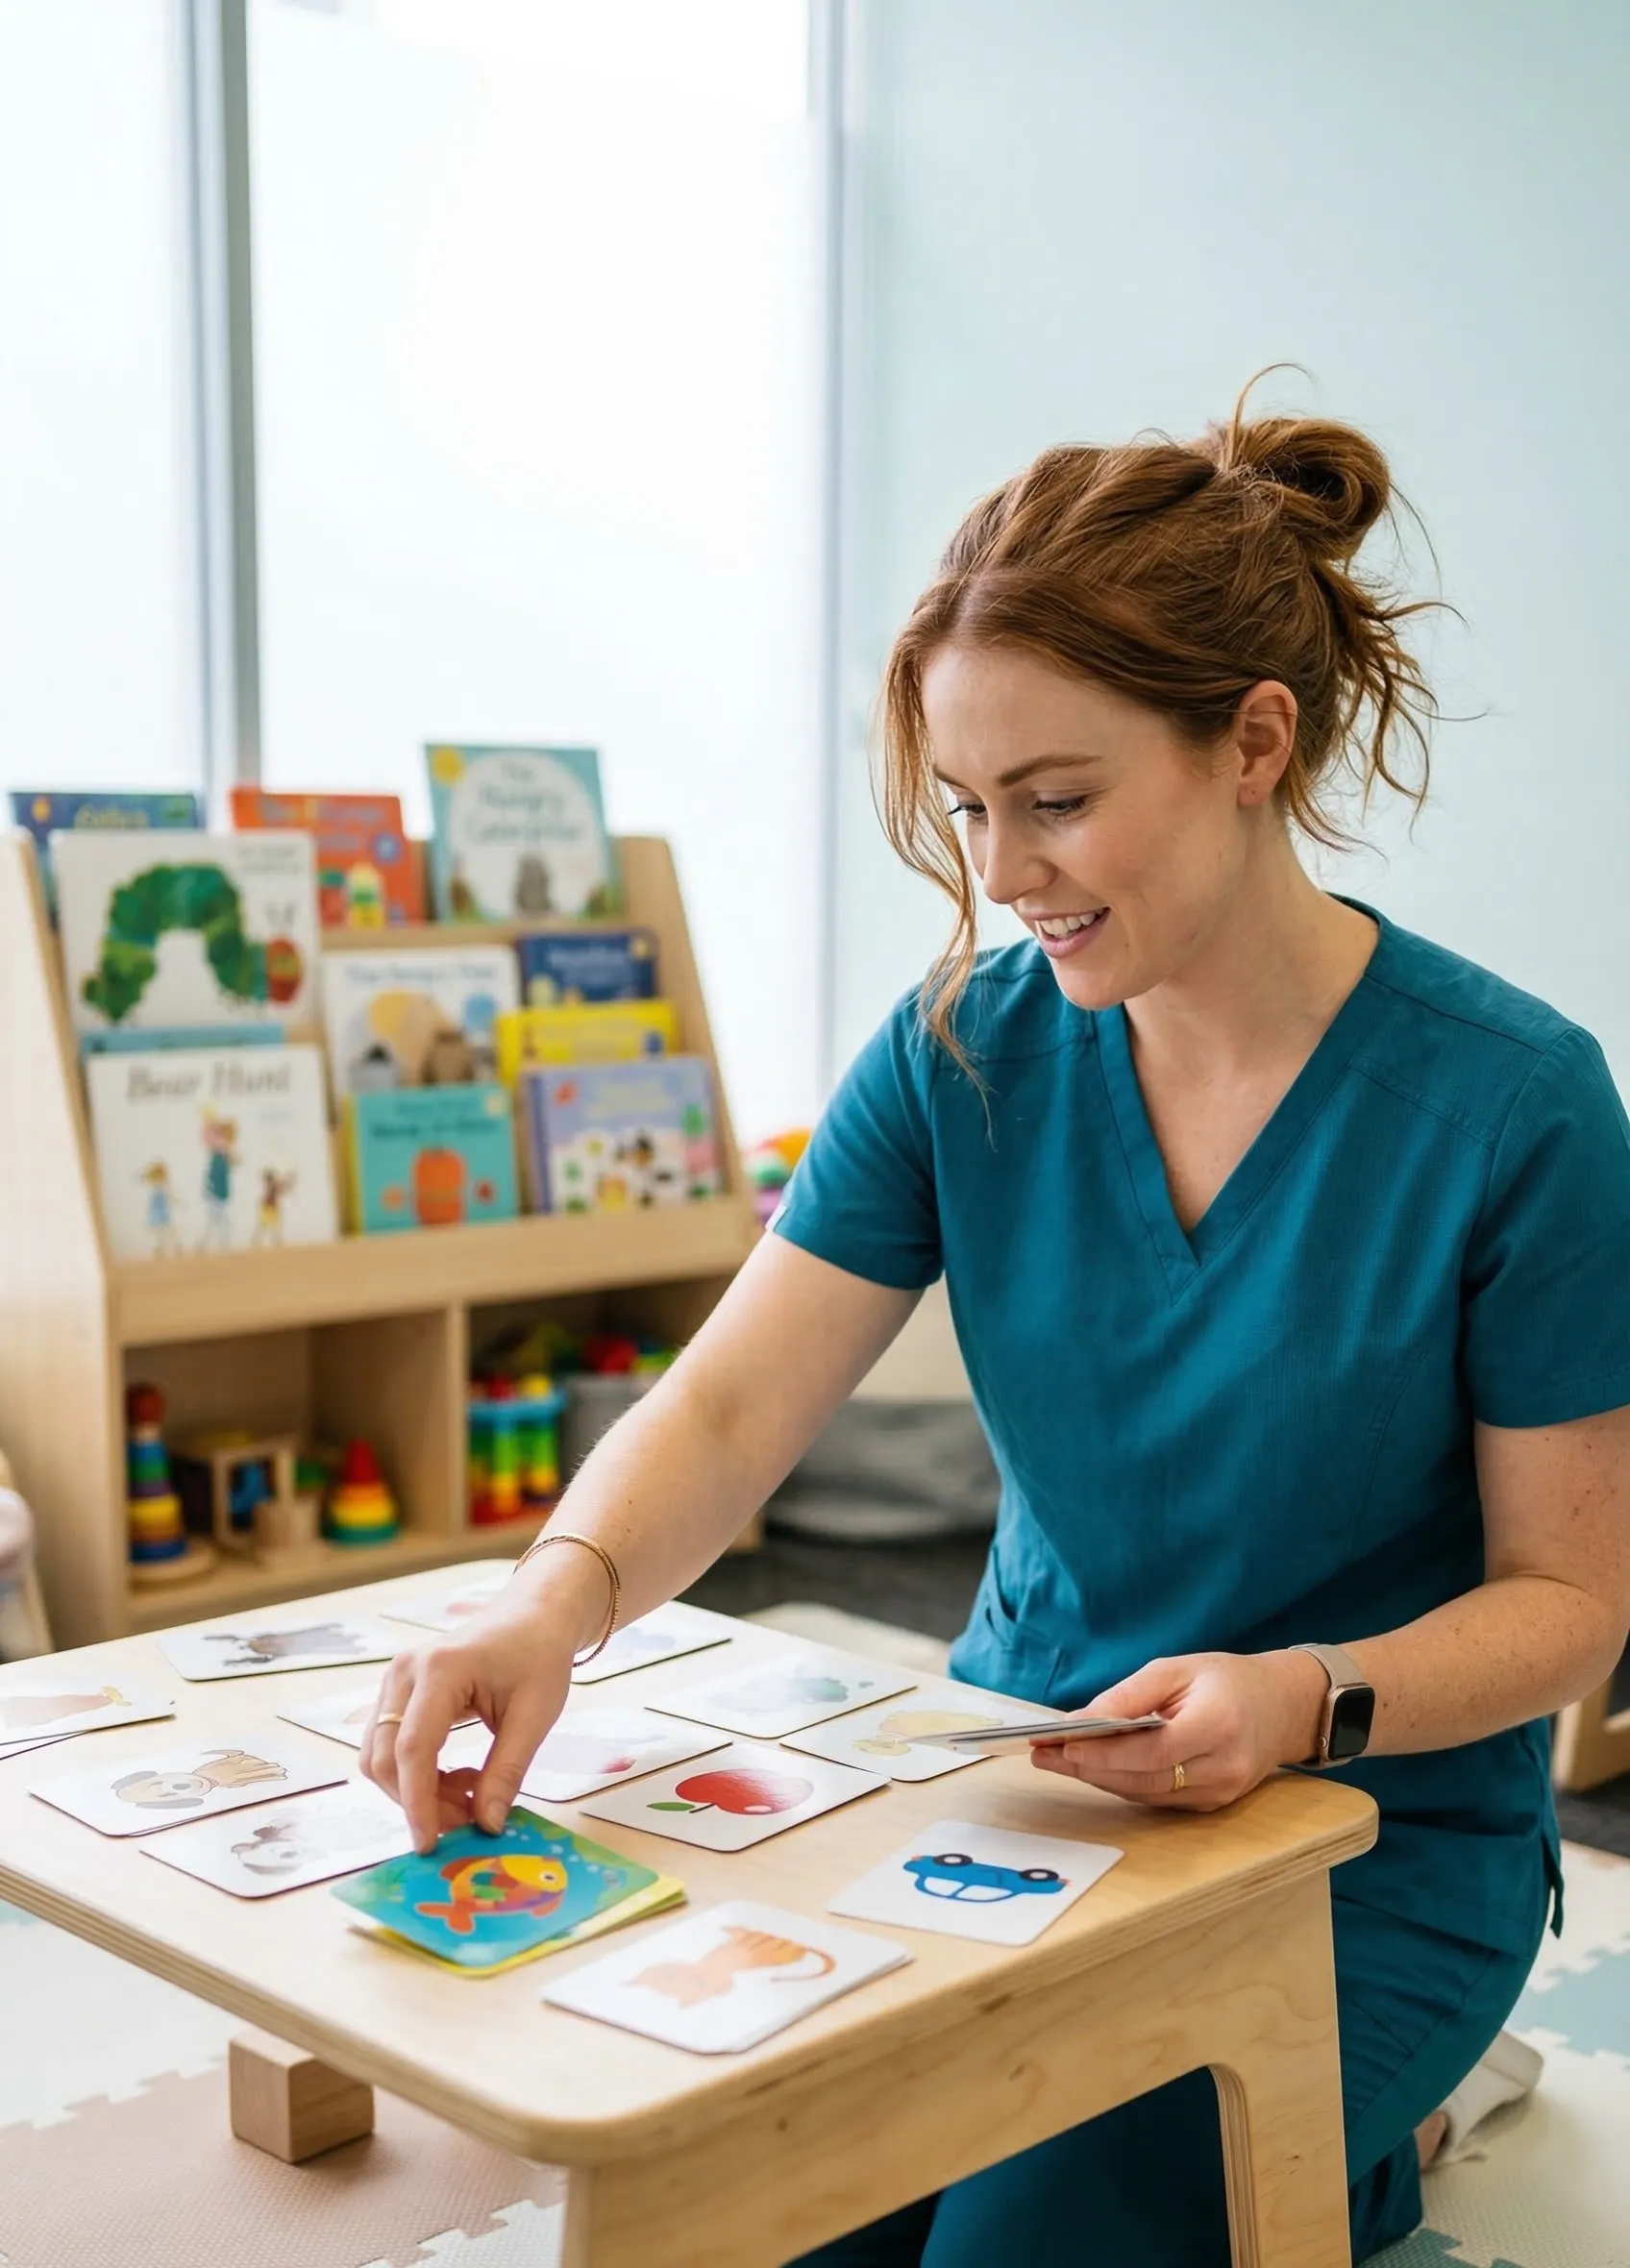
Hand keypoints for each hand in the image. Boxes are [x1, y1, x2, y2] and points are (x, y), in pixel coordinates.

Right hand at [360, 1555, 606, 1851]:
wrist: (531, 1617)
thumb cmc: (538, 1657)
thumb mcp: (536, 1715)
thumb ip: (508, 1770)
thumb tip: (486, 1825)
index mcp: (440, 1670)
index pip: (413, 1749)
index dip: (418, 1803)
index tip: (430, 1845)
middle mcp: (405, 1672)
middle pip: (385, 1757)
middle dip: (419, 1801)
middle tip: (469, 1820)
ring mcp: (395, 1680)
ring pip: (380, 1755)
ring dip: (415, 1790)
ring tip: (470, 1794)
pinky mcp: (397, 1693)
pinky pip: (389, 1745)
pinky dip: (416, 1774)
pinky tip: (458, 1776)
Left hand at [1030, 1650, 1328, 1811]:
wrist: (1285, 1706)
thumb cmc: (1228, 1680)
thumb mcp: (1178, 1669)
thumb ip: (1130, 1695)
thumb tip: (1081, 1719)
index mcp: (1218, 1726)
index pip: (1150, 1749)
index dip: (1103, 1751)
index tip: (1060, 1742)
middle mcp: (1223, 1767)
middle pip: (1142, 1778)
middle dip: (1088, 1766)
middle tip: (1043, 1754)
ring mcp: (1221, 1793)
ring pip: (1146, 1793)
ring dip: (1099, 1778)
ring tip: (1057, 1759)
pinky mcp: (1214, 1805)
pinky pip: (1158, 1798)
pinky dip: (1124, 1783)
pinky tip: (1094, 1767)